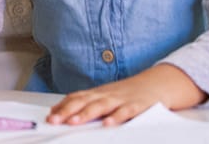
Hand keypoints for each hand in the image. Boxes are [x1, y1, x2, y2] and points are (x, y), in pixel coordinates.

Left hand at [47, 64, 206, 125]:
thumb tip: (65, 113)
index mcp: (99, 93)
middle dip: (67, 111)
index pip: (76, 98)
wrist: (159, 83)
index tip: (50, 117)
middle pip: (84, 102)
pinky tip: (108, 124)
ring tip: (74, 122)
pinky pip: (126, 112)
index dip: (62, 107)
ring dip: (86, 114)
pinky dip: (117, 117)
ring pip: (101, 106)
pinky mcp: (138, 106)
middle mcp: (107, 95)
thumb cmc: (130, 93)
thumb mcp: (108, 98)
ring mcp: (122, 99)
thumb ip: (89, 105)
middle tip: (54, 120)